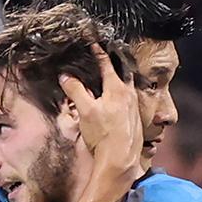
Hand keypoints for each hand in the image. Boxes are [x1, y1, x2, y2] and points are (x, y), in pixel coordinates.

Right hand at [58, 43, 143, 197]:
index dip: (98, 52)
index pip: (106, 64)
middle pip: (123, 71)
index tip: (93, 42)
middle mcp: (129, 94)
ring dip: (121, 76)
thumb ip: (76, 91)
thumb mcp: (85, 111)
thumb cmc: (103, 135)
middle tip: (110, 52)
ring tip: (114, 72)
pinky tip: (118, 97)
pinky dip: (124, 91)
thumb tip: (66, 77)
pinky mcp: (135, 118)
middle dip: (115, 60)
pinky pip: (130, 98)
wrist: (120, 159)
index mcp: (116, 88)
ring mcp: (134, 106)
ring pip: (128, 84)